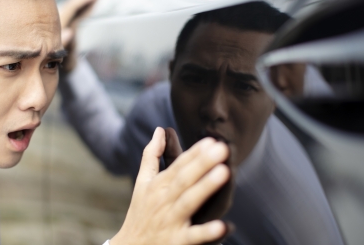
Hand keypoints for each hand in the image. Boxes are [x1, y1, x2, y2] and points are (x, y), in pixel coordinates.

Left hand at [59, 0, 100, 73]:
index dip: (82, 0)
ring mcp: (64, 22)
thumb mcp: (63, 54)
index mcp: (56, 24)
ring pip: (76, 7)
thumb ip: (65, 43)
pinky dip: (87, 7)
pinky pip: (78, 13)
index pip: (71, 8)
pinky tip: (95, 2)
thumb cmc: (56, 62)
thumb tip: (70, 31)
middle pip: (73, 3)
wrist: (50, 67)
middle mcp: (59, 21)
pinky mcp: (68, 25)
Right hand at [110, 127, 230, 244]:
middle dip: (202, 163)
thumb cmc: (140, 212)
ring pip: (188, 202)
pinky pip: (192, 237)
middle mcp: (163, 201)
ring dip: (204, 187)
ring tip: (224, 172)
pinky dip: (206, 232)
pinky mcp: (176, 242)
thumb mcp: (142, 182)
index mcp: (158, 185)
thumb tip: (159, 130)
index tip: (211, 140)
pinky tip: (223, 226)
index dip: (194, 153)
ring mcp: (170, 221)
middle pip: (184, 179)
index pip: (178, 165)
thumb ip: (151, 155)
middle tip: (222, 148)